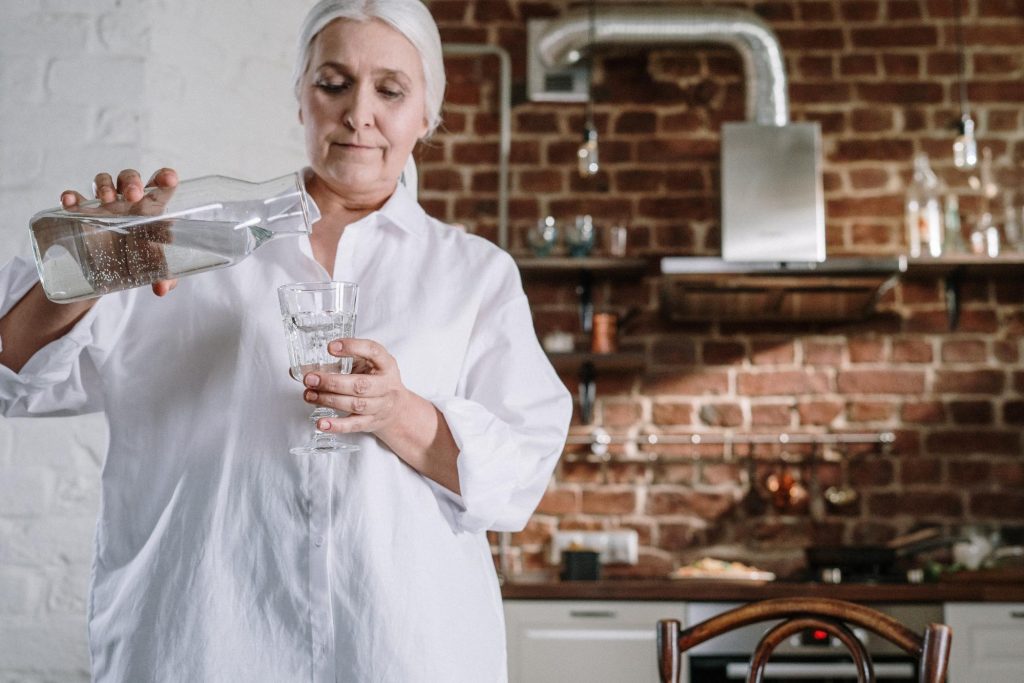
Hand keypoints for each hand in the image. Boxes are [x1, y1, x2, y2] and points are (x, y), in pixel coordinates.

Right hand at [58, 168, 180, 296]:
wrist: (113, 270)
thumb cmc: (143, 258)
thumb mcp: (155, 268)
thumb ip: (165, 277)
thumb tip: (162, 289)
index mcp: (153, 209)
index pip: (160, 186)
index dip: (165, 178)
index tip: (169, 179)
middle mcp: (129, 202)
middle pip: (130, 179)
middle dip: (131, 182)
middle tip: (133, 196)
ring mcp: (106, 206)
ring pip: (104, 181)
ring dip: (104, 185)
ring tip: (106, 200)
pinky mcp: (85, 214)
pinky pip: (76, 199)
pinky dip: (72, 197)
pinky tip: (70, 201)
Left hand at [301, 338, 409, 434]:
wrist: (397, 409)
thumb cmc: (377, 381)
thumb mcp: (369, 364)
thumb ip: (344, 362)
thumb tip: (305, 368)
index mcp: (386, 365)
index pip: (373, 351)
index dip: (353, 347)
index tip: (331, 347)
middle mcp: (386, 385)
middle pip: (360, 385)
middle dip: (332, 382)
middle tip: (311, 378)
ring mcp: (380, 406)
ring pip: (355, 404)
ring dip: (329, 400)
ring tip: (310, 395)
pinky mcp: (371, 422)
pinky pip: (353, 425)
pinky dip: (336, 425)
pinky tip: (321, 423)